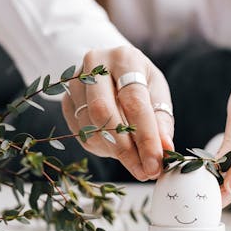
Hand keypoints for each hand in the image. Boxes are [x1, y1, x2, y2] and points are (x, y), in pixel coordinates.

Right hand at [61, 46, 173, 180]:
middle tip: (144, 172)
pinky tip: (116, 145)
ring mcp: (75, 83)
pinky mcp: (65, 101)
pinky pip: (81, 134)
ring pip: (90, 128)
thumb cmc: (140, 82)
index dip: (146, 137)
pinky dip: (102, 147)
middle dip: (126, 149)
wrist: (112, 69)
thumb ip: (161, 121)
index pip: (134, 101)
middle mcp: (94, 65)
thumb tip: (164, 148)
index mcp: (124, 59)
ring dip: (115, 151)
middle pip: (104, 113)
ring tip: (135, 157)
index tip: (155, 164)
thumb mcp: (157, 93)